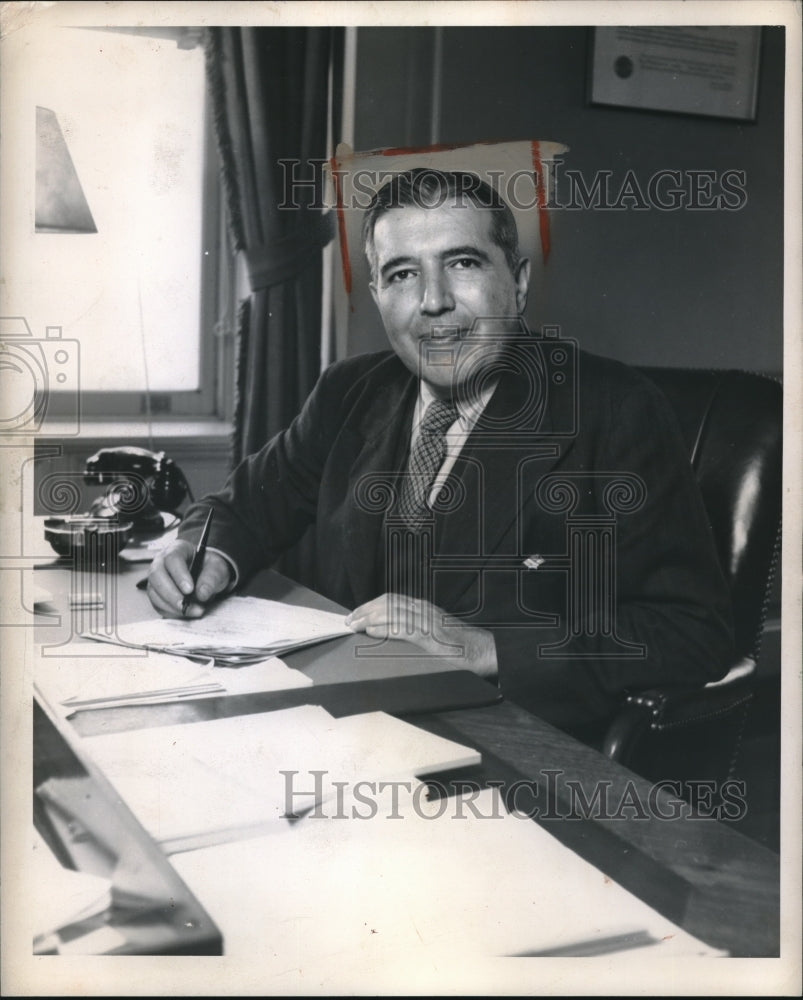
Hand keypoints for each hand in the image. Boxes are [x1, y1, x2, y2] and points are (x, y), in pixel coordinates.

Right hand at [147, 539, 232, 618]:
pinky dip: (171, 612)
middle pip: (156, 576)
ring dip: (171, 606)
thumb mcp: (217, 569)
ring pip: (154, 592)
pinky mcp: (157, 594)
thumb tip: (202, 594)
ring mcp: (156, 578)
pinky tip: (185, 613)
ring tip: (192, 611)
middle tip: (185, 605)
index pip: (172, 559)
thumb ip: (211, 578)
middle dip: (170, 594)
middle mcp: (162, 562)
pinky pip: (157, 604)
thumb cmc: (209, 568)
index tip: (190, 590)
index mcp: (177, 549)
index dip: (179, 575)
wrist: (206, 576)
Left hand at [345, 593, 497, 678]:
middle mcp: (424, 610)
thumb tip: (392, 632)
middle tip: (348, 620)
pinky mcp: (430, 637)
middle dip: (365, 610)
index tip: (355, 614)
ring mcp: (427, 622)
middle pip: (388, 603)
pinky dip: (384, 628)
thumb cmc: (459, 645)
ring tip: (354, 624)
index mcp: (423, 608)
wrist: (483, 651)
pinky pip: (404, 629)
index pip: (391, 599)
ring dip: (369, 617)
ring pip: (393, 612)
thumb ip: (415, 629)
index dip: (370, 604)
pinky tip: (371, 632)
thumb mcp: (434, 631)